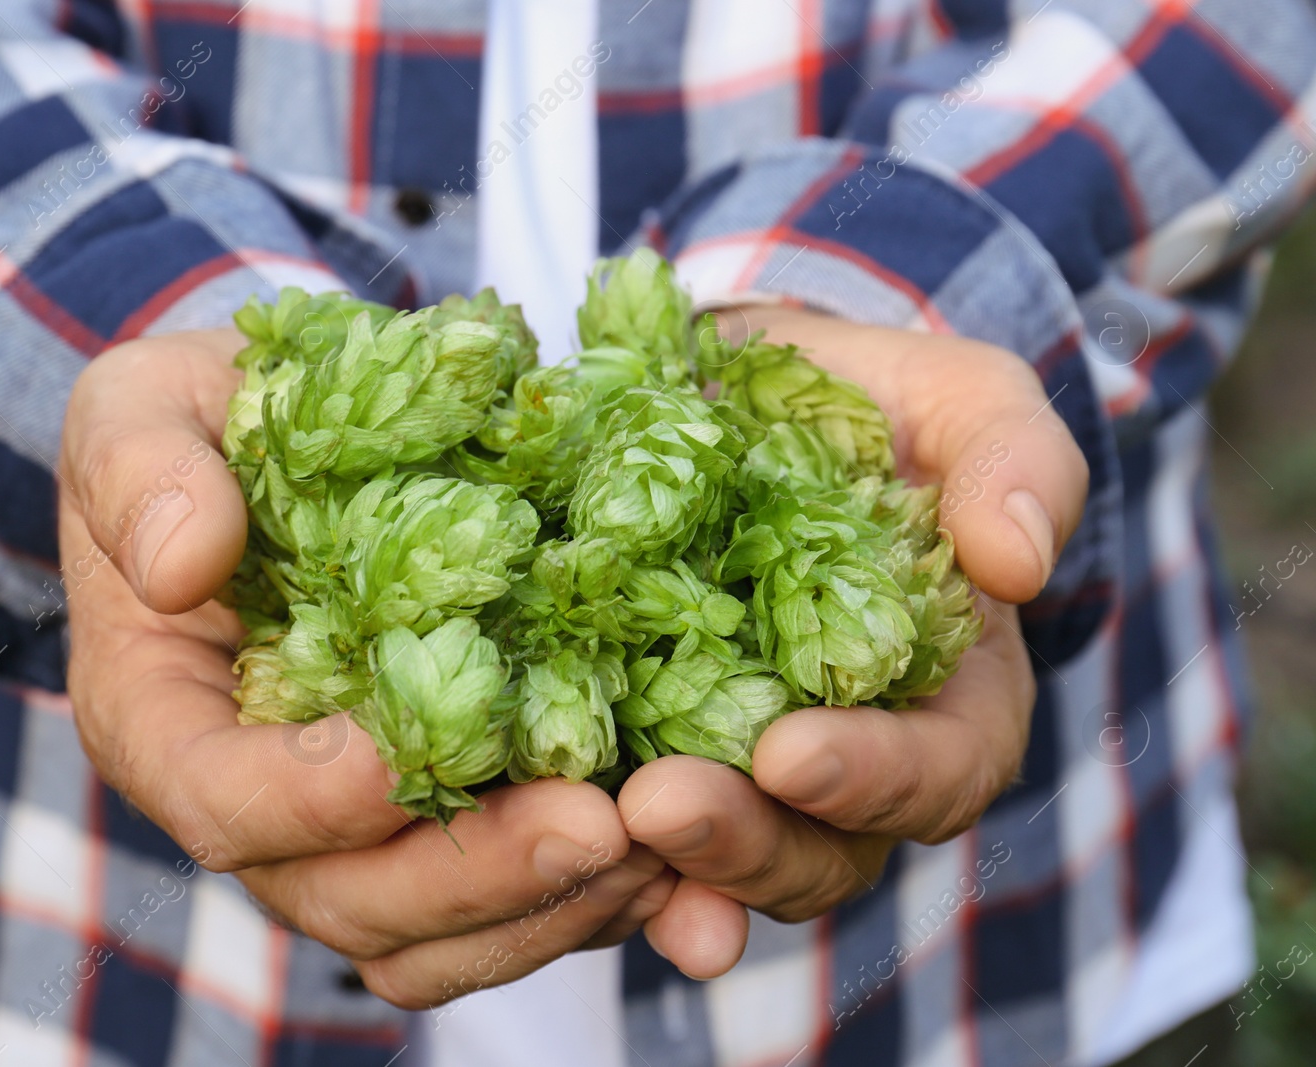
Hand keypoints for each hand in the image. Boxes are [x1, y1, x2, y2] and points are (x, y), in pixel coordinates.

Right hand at [58, 329, 670, 1008]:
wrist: (295, 444)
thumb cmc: (206, 426)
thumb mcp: (141, 409)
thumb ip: (138, 471)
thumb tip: (179, 564)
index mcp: (165, 721)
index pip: (219, 801)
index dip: (301, 799)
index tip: (394, 754)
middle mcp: (263, 804)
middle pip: (347, 898)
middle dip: (472, 878)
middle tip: (594, 827)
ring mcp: (360, 827)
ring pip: (439, 933)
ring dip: (551, 907)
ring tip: (662, 848)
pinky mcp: (451, 814)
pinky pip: (512, 903)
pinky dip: (594, 894)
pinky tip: (683, 853)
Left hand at [617, 306, 1085, 977]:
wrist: (726, 393)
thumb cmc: (860, 403)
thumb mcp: (957, 398)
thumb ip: (1013, 457)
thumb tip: (1015, 561)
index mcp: (949, 691)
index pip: (941, 769)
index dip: (875, 778)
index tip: (788, 755)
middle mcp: (852, 755)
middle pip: (827, 850)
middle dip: (750, 843)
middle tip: (662, 806)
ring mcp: (743, 763)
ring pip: (730, 861)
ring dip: (675, 866)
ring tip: (607, 831)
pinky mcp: (650, 748)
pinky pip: (635, 835)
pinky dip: (605, 863)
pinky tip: (559, 858)